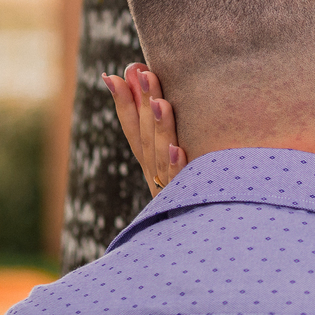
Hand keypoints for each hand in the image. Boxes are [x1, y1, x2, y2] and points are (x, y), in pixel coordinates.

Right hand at [104, 63, 186, 196]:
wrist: (199, 243)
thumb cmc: (196, 199)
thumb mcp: (176, 169)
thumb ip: (165, 138)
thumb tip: (159, 96)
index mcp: (151, 166)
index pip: (133, 130)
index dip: (123, 103)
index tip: (114, 75)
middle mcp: (156, 176)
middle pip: (145, 136)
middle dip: (142, 102)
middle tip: (140, 71)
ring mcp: (171, 190)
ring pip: (162, 156)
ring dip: (161, 128)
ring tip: (161, 101)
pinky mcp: (190, 204)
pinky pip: (183, 185)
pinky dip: (177, 168)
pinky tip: (178, 150)